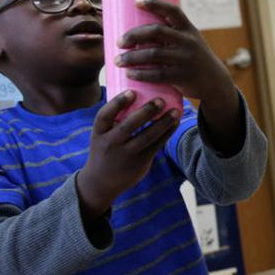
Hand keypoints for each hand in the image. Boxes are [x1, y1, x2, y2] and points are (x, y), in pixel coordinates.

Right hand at [77, 91, 179, 217]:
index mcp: (99, 134)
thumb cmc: (104, 150)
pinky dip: (166, 133)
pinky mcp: (140, 162)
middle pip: (129, 125)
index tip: (132, 92)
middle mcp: (111, 144)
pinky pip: (156, 146)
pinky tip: (174, 123)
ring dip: (163, 122)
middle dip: (146, 111)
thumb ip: (114, 121)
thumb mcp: (101, 136)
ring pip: (147, 136)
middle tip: (160, 99)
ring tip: (176, 111)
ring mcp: (126, 155)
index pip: (104, 116)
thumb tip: (138, 97)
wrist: (101, 182)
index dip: (117, 103)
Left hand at [116, 0, 233, 101]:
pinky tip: (130, 74)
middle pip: (156, 31)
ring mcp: (185, 59)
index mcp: (189, 30)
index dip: (155, 4)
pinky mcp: (182, 76)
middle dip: (134, 35)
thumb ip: (172, 35)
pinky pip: (157, 74)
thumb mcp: (191, 42)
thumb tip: (139, 30)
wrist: (216, 83)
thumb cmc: (195, 60)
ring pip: (153, 54)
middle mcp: (188, 41)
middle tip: (119, 42)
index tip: (137, 1)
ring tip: (118, 61)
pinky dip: (140, 74)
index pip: (172, 11)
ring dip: (131, 57)